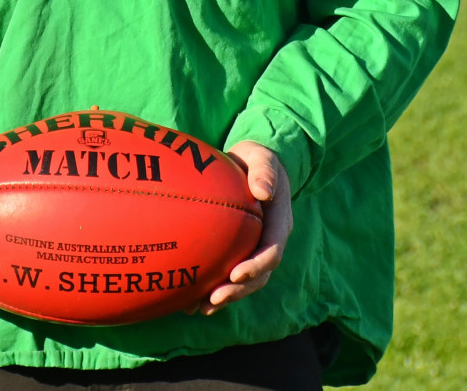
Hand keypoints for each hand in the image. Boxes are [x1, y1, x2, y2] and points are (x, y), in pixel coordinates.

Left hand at [198, 142, 292, 313]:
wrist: (252, 165)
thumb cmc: (258, 159)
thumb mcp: (262, 157)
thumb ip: (265, 171)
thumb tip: (263, 191)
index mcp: (278, 224)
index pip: (271, 252)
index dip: (256, 267)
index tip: (236, 274)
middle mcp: (267, 242)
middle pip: (258, 276)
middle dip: (237, 290)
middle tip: (213, 299)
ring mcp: (252, 249)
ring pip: (242, 282)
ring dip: (224, 296)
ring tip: (199, 308)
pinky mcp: (236, 251)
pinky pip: (226, 274)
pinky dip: (210, 289)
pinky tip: (188, 300)